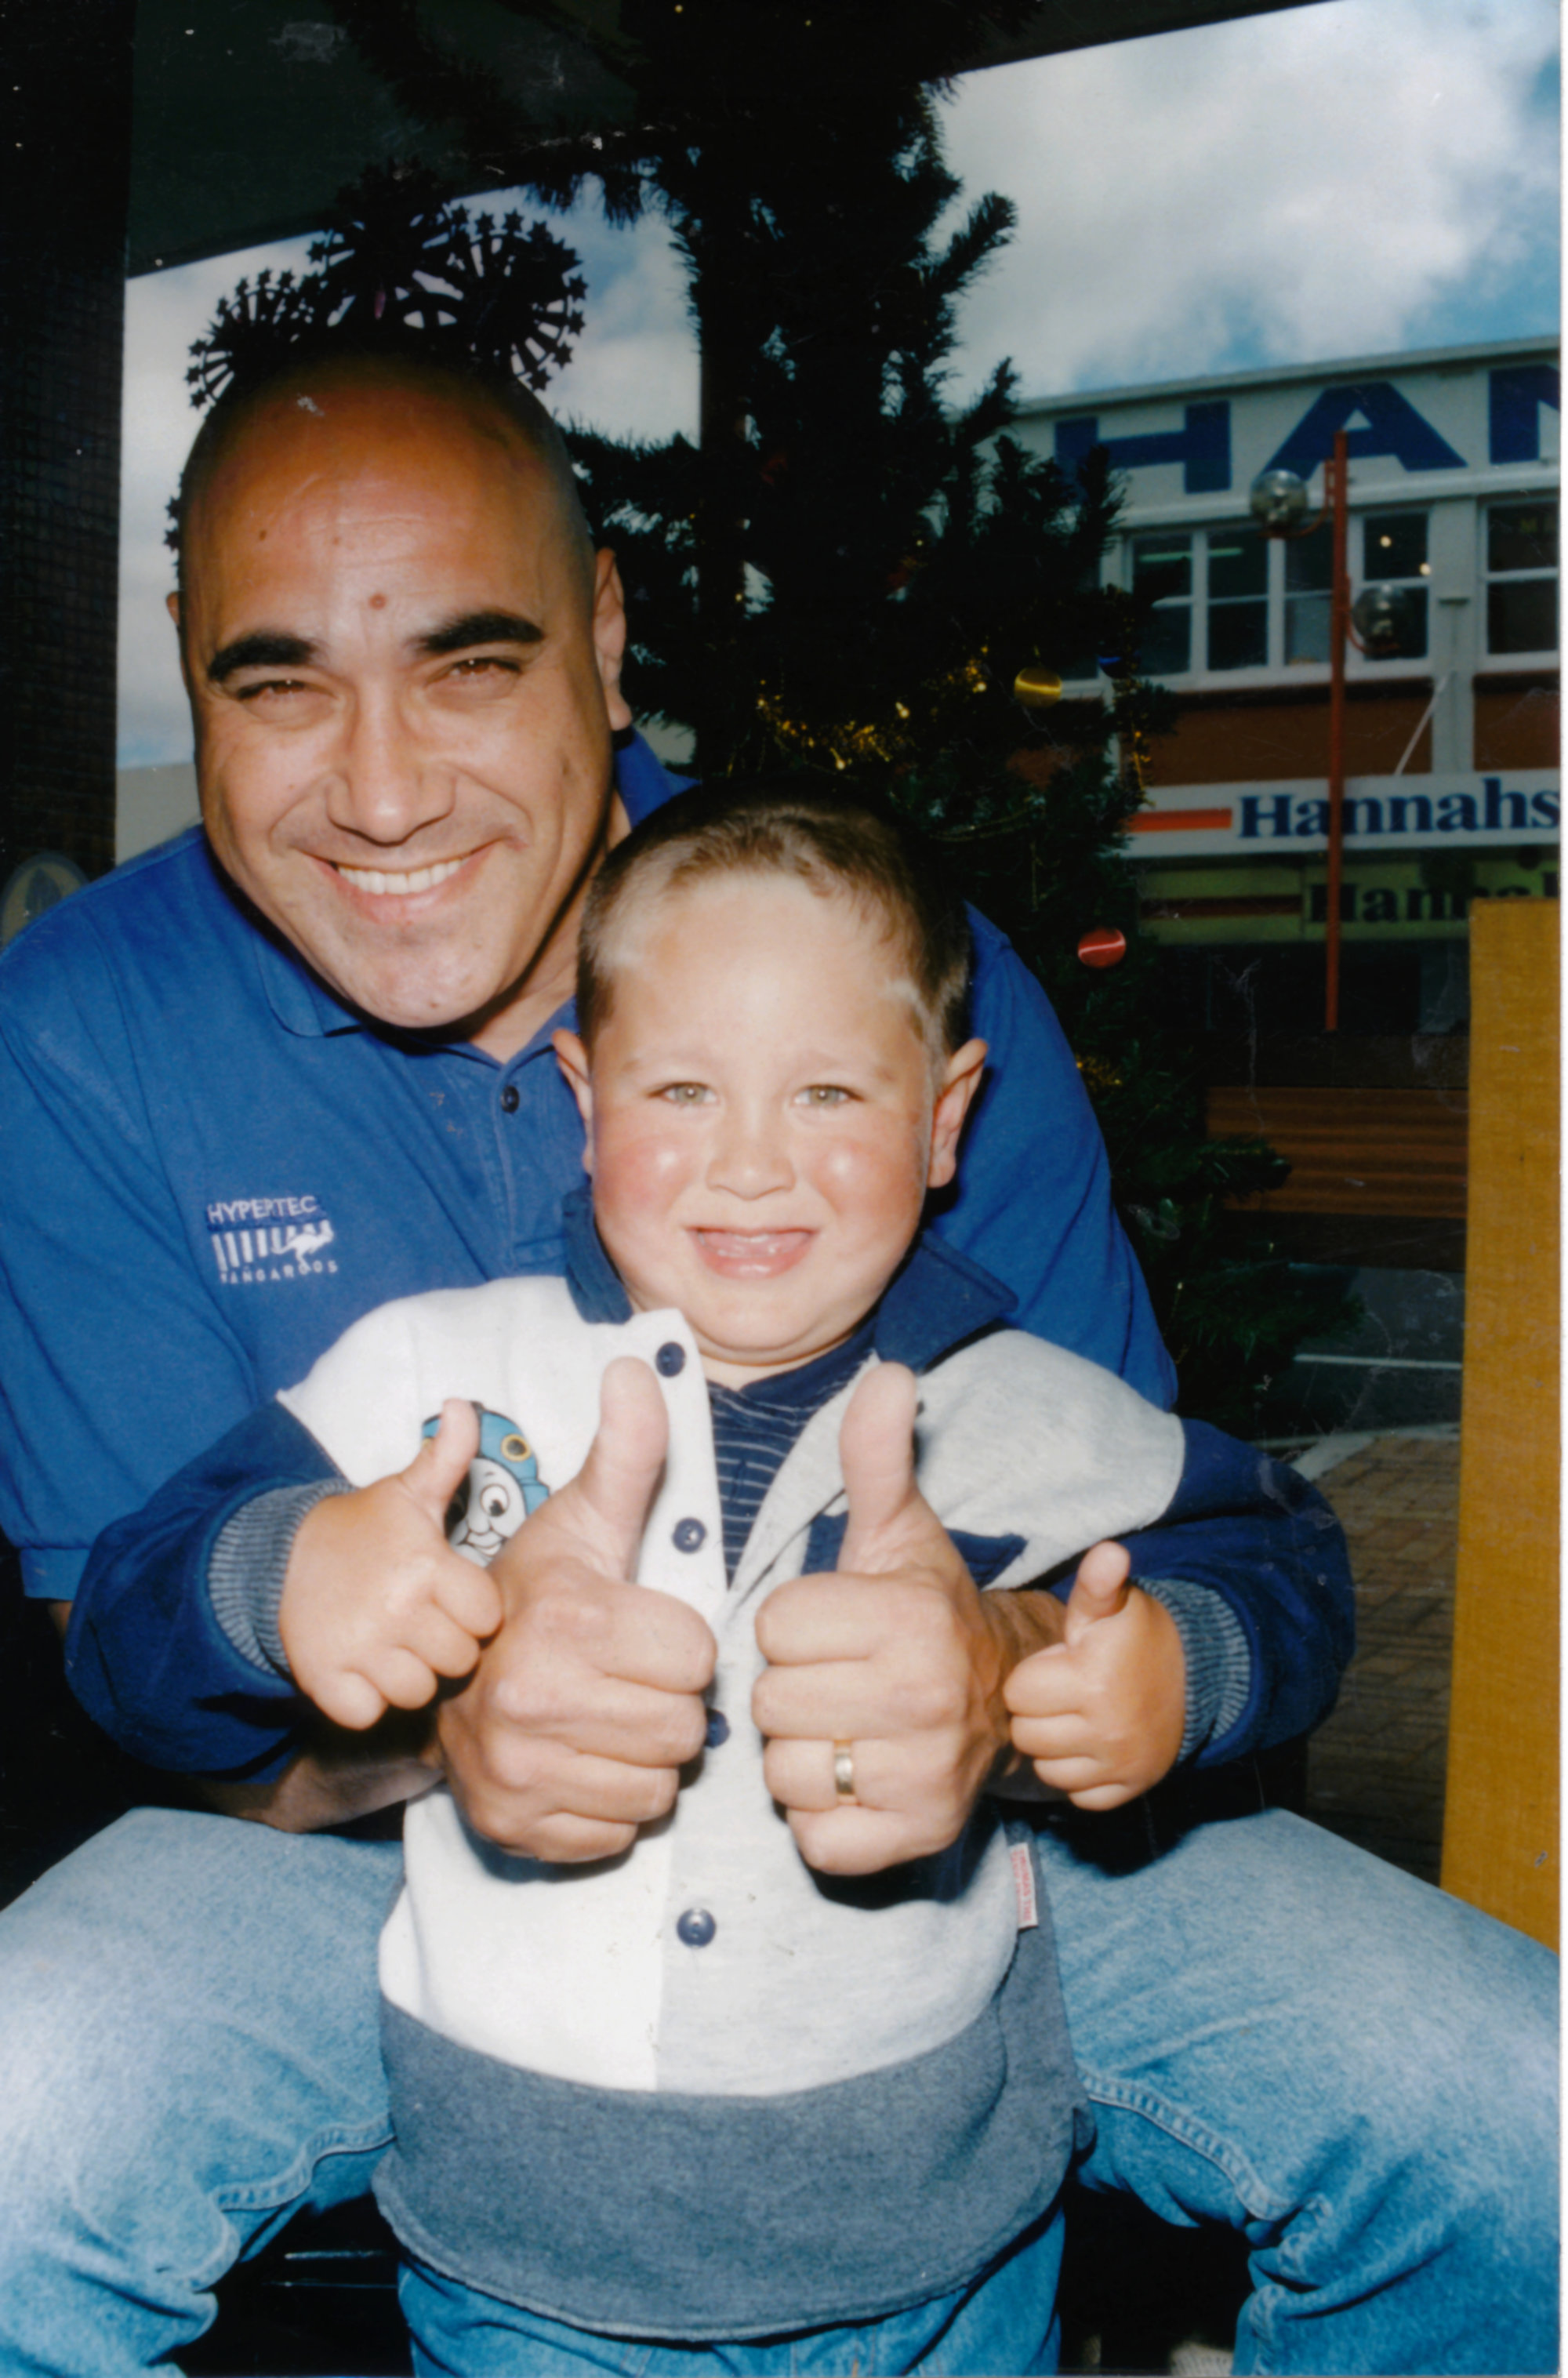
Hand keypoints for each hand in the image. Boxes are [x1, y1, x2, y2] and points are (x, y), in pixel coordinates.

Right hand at [280, 1399, 502, 1729]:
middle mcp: (396, 1610)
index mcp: (426, 1566)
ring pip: (417, 1692)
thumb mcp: (408, 1492)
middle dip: (444, 1645)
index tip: (450, 1596)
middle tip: (418, 1620)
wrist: (278, 1559)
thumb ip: (447, 1456)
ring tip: (391, 1642)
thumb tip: (466, 1404)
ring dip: (407, 1675)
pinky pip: (369, 1714)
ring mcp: (359, 1648)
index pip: (487, 1617)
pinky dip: (365, 1700)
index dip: (473, 1610)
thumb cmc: (362, 1530)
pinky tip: (361, 1667)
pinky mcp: (324, 1680)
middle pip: (457, 1660)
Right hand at [438, 1357, 716, 1861]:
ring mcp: (516, 1771)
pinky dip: (607, 1807)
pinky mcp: (511, 1827)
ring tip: (605, 1718)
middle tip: (625, 1681)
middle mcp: (533, 1697)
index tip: (639, 1633)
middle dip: (665, 1705)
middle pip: (682, 1730)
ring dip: (642, 1758)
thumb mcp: (584, 1519)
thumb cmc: (535, 1594)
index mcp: (566, 1618)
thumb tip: (639, 1366)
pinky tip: (581, 1762)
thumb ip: (628, 1452)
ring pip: (655, 1789)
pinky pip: (616, 1835)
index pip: (697, 1661)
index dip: (678, 1646)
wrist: (442, 1674)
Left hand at [752, 1362, 1017, 1875]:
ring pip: (786, 1774)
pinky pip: (816, 1838)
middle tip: (836, 1679)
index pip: (775, 1629)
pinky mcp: (917, 1837)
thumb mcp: (899, 1530)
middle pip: (772, 1704)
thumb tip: (889, 1374)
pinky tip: (856, 1777)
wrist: (1001, 1701)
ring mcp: (924, 1775)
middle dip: (791, 1689)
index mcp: (909, 1620)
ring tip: (844, 1726)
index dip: (791, 1625)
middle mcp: (924, 1699)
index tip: (832, 1625)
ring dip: (802, 1754)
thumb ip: (875, 1457)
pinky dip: (824, 1818)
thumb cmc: (927, 1610)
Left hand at [1003, 1540, 1186, 1808]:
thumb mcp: (1113, 1605)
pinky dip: (1080, 1776)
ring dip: (1054, 1747)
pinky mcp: (1130, 1787)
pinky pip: (1079, 1796)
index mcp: (1091, 1680)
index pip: (1018, 1694)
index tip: (1058, 1666)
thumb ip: (1098, 1582)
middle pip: (1026, 1735)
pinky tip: (1091, 1748)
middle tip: (1064, 1694)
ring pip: (1047, 1770)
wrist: (1194, 1677)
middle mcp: (1106, 1729)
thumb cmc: (1136, 1636)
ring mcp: (1119, 1763)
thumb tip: (1109, 1551)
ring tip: (1075, 1719)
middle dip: (1038, 1712)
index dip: (1033, 1677)